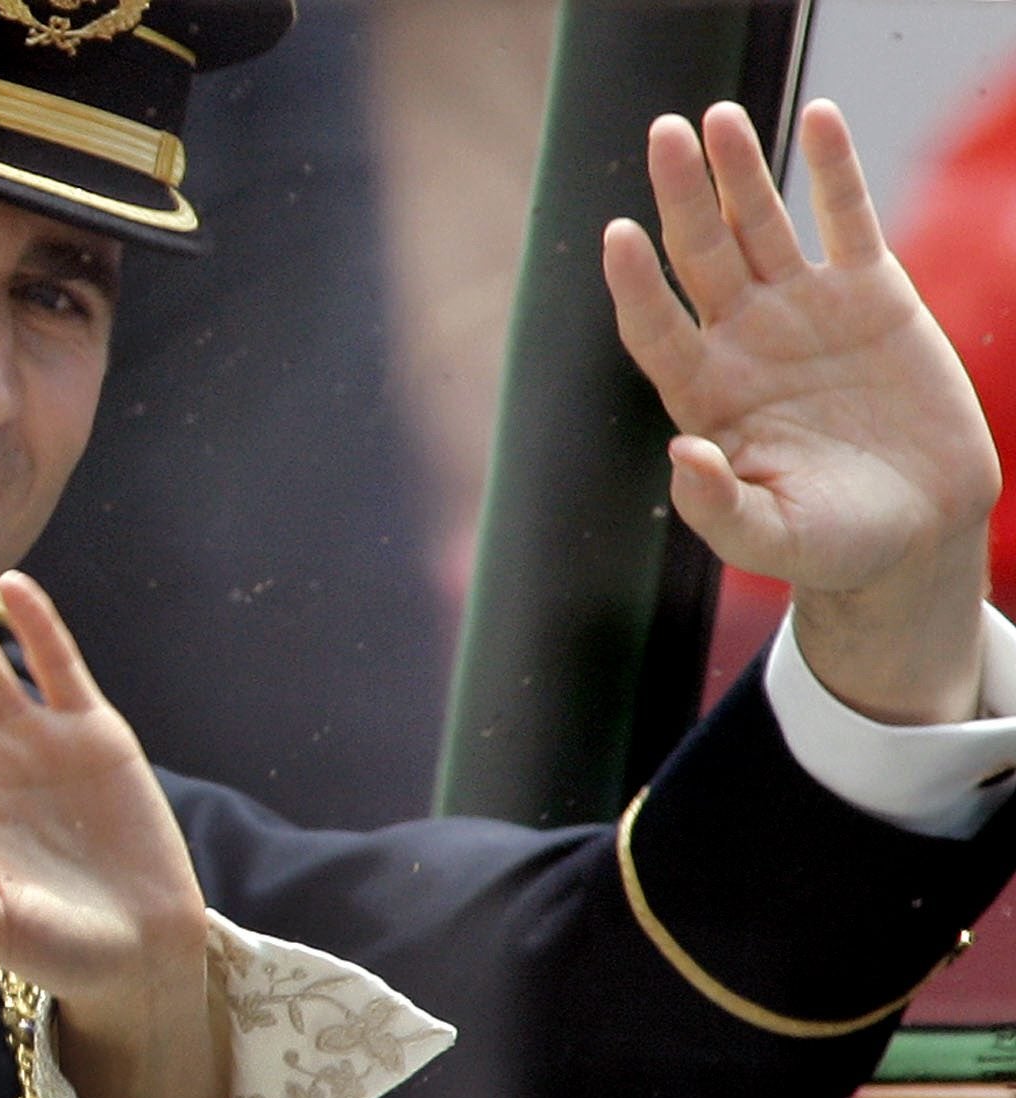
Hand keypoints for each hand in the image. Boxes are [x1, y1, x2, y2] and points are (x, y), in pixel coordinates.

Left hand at [603, 99, 996, 722]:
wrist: (916, 532)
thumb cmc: (831, 545)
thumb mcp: (770, 539)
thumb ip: (718, 508)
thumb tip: (680, 455)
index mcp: (707, 394)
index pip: (656, 326)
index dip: (635, 284)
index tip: (617, 236)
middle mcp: (742, 340)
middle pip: (699, 254)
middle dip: (680, 195)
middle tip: (663, 134)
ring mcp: (803, 310)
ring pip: (759, 224)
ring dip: (739, 171)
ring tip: (716, 116)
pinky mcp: (871, 294)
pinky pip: (847, 218)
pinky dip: (834, 168)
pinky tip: (817, 116)